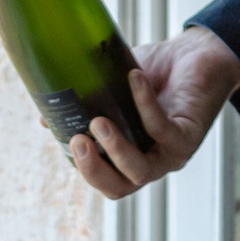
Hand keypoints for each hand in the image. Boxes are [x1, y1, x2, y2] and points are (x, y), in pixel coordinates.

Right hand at [69, 25, 239, 200]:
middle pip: (119, 187)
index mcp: (131, 156)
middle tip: (78, 142)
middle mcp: (151, 162)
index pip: (104, 180)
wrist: (198, 53)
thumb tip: (42, 118)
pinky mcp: (189, 134)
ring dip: (117, 149)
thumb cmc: (155, 73)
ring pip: (141, 170)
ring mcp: (172, 152)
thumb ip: (84, 103)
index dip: (84, 169)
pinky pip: (162, 128)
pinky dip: (144, 103)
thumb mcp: (112, 89)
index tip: (65, 139)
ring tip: (98, 121)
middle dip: (94, 171)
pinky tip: (133, 77)